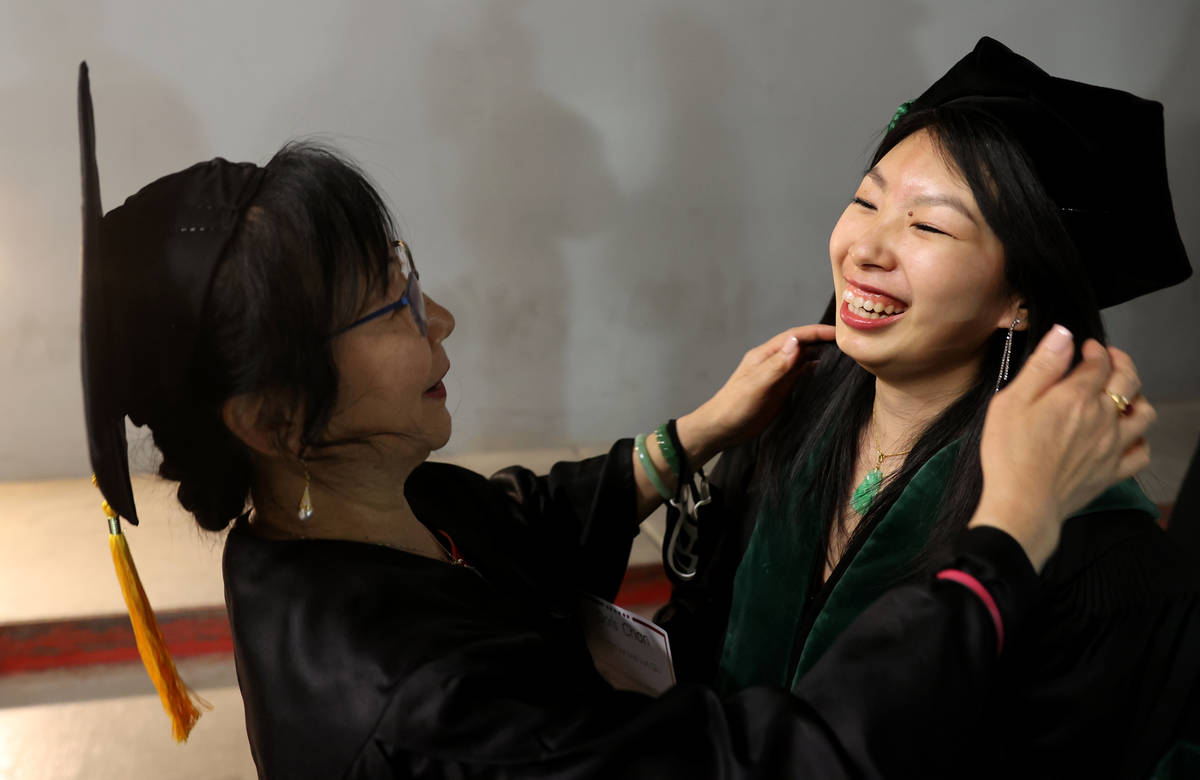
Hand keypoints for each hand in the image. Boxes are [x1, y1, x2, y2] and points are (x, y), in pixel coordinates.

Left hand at [676, 325, 835, 466]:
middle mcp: (773, 362)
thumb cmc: (734, 407)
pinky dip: (814, 370)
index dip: (816, 332)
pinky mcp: (780, 389)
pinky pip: (800, 375)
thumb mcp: (756, 385)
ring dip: (821, 355)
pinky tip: (827, 372)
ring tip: (845, 356)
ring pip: (802, 359)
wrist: (721, 429)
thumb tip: (796, 343)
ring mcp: (777, 376)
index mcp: (765, 355)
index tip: (839, 333)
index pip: (795, 336)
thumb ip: (775, 366)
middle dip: (823, 341)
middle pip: (801, 345)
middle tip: (849, 343)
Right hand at [970, 326, 1155, 569]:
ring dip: (1137, 397)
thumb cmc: (1010, 453)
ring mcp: (1113, 446)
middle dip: (1121, 363)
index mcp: (1078, 396)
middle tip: (1109, 359)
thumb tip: (1064, 335)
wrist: (1023, 503)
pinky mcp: (1113, 472)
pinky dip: (1140, 439)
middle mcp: (1103, 418)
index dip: (1095, 349)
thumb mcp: (1011, 401)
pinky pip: (1142, 452)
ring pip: (1144, 414)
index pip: (1100, 362)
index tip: (1086, 347)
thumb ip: (1042, 366)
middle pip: (1129, 381)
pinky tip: (1127, 436)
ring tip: (1123, 394)